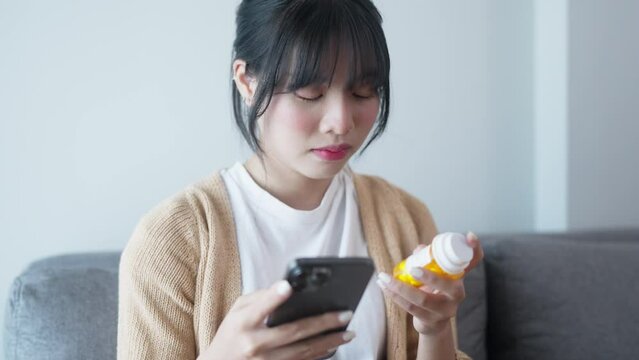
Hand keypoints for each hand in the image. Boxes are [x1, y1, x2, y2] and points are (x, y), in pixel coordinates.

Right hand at [198, 280, 355, 359]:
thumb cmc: (230, 335)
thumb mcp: (236, 312)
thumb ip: (259, 299)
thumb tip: (286, 288)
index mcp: (242, 323)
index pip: (260, 308)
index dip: (274, 297)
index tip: (288, 286)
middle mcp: (255, 344)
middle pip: (294, 332)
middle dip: (323, 322)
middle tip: (345, 314)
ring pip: (303, 351)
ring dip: (329, 341)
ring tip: (348, 332)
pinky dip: (320, 355)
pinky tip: (333, 347)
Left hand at [376, 232, 483, 335]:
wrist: (434, 323)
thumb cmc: (434, 291)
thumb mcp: (435, 275)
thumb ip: (428, 260)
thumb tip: (419, 249)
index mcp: (459, 278)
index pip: (473, 261)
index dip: (474, 248)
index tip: (469, 234)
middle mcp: (457, 294)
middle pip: (448, 286)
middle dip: (430, 277)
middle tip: (413, 269)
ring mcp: (444, 310)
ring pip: (423, 299)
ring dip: (400, 287)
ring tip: (383, 278)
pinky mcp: (430, 320)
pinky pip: (410, 308)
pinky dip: (394, 296)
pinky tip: (384, 287)